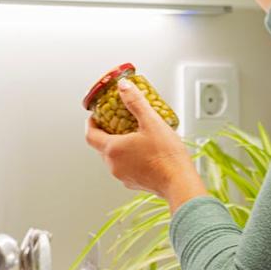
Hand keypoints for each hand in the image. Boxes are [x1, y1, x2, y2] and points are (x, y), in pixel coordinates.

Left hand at [86, 78, 206, 211]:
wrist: (180, 183)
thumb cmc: (166, 156)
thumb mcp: (151, 122)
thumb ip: (135, 102)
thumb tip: (124, 87)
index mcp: (113, 149)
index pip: (90, 135)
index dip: (91, 123)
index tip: (97, 116)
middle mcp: (113, 165)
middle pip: (101, 145)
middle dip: (107, 132)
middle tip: (119, 121)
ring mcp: (123, 176)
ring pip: (114, 157)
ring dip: (120, 145)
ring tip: (135, 134)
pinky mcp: (134, 183)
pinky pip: (125, 166)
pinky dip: (129, 156)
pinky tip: (145, 150)